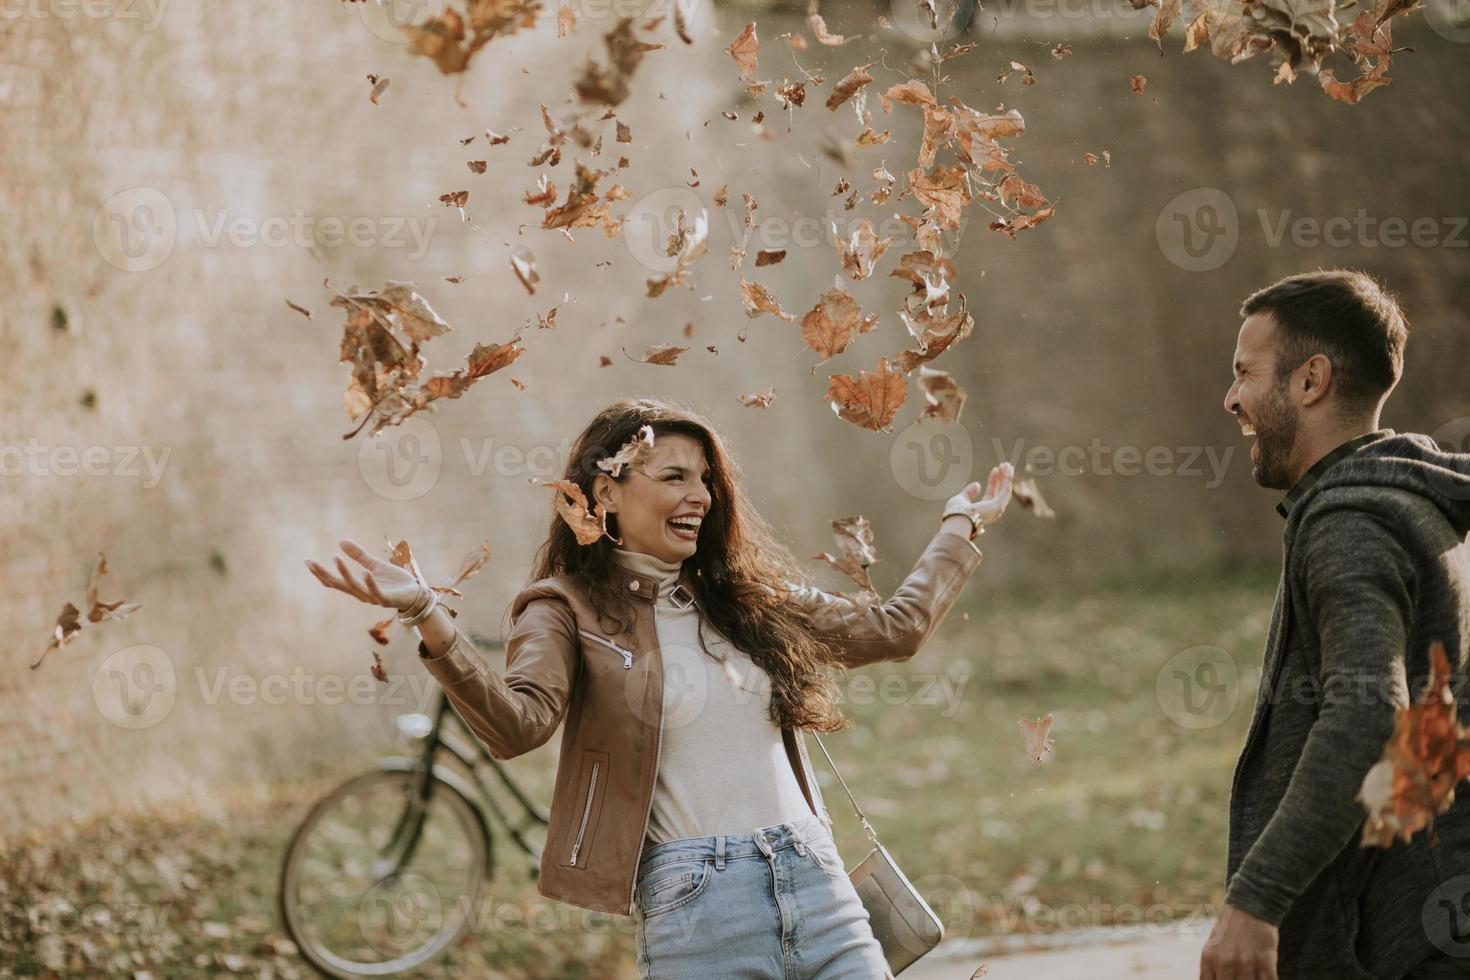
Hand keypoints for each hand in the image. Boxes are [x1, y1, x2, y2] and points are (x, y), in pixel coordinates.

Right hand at [305, 539, 422, 611]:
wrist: (415, 593)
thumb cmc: (394, 582)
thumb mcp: (374, 565)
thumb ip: (359, 555)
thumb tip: (341, 541)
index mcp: (357, 587)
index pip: (334, 582)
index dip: (320, 573)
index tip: (307, 561)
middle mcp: (361, 594)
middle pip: (338, 585)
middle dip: (324, 574)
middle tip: (311, 562)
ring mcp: (373, 597)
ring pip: (354, 587)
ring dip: (344, 573)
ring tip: (336, 558)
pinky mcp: (387, 599)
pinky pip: (376, 591)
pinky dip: (369, 582)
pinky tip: (365, 571)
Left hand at [942, 462, 1014, 529]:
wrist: (956, 519)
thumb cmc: (956, 512)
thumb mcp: (961, 499)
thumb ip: (969, 492)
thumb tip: (977, 484)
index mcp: (984, 510)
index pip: (992, 493)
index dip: (994, 481)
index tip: (995, 469)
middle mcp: (992, 511)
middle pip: (1000, 492)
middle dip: (1003, 478)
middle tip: (1006, 465)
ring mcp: (996, 509)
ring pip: (1005, 491)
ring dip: (1008, 477)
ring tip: (1008, 465)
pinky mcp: (998, 506)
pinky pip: (1006, 490)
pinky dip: (1008, 480)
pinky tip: (1008, 471)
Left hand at [1200, 903, 1278, 979]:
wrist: (1250, 906)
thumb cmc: (1230, 930)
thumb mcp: (1212, 947)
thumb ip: (1211, 970)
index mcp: (1209, 958)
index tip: (1225, 979)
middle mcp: (1225, 961)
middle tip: (1239, 976)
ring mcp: (1246, 961)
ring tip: (1252, 975)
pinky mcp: (1265, 959)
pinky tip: (1266, 977)